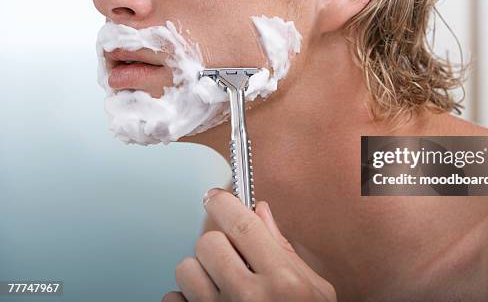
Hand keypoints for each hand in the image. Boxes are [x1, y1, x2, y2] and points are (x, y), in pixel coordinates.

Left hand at [162, 188, 336, 301]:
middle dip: (218, 244)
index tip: (215, 196)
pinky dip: (185, 300)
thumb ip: (285, 250)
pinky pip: (172, 301)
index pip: (241, 225)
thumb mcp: (313, 290)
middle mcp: (248, 298)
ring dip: (200, 272)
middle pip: (208, 243)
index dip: (223, 202)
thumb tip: (261, 212)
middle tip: (232, 256)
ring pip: (186, 269)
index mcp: (281, 281)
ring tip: (220, 283)